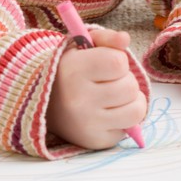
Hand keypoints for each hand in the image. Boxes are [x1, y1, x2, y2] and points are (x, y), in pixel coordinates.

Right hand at [46, 29, 146, 149]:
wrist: (44, 105)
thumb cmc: (70, 71)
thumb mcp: (81, 47)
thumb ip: (106, 38)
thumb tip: (125, 38)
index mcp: (73, 70)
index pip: (118, 62)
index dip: (118, 61)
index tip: (105, 64)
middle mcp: (78, 99)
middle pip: (130, 87)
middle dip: (124, 81)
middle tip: (108, 82)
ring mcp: (87, 123)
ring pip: (136, 110)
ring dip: (131, 100)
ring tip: (114, 97)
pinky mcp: (95, 141)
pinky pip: (130, 127)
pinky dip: (125, 119)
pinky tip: (109, 113)